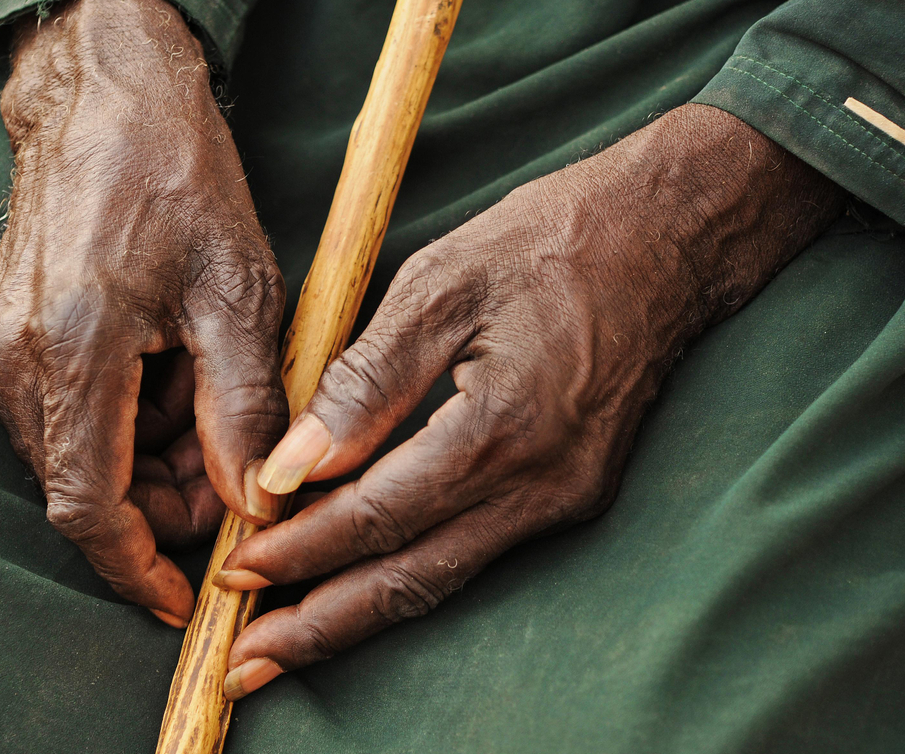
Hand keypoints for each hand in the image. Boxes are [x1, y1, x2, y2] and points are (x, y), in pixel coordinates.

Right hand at [0, 0, 286, 627]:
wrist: (106, 97)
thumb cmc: (180, 179)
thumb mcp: (238, 293)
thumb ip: (241, 409)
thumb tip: (253, 502)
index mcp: (74, 350)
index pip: (88, 507)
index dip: (137, 567)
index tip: (181, 598)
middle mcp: (15, 359)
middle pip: (82, 488)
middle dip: (162, 503)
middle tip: (232, 466)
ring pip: (73, 455)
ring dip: (146, 458)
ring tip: (206, 389)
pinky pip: (61, 416)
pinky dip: (122, 420)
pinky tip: (167, 367)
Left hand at [214, 104, 844, 697]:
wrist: (670, 242)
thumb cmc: (552, 242)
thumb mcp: (442, 283)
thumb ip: (367, 379)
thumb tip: (295, 462)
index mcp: (500, 427)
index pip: (376, 516)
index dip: (300, 549)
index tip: (234, 569)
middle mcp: (538, 484)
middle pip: (411, 578)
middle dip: (319, 625)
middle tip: (245, 664)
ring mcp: (563, 498)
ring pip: (444, 578)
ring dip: (361, 615)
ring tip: (287, 646)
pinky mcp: (571, 493)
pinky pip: (474, 552)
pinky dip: (409, 573)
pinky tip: (362, 583)